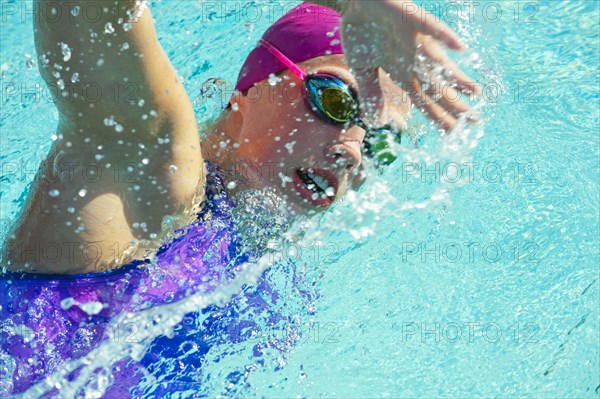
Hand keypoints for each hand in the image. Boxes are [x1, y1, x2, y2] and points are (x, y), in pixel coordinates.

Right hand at [339, 0, 481, 130]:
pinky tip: (459, 48)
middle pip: (436, 86)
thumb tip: (377, 122)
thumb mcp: (363, 69)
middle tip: (475, 121)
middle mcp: (413, 58)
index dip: (438, 116)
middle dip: (455, 104)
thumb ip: (373, 93)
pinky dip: (443, 37)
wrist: (354, 1)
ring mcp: (414, 38)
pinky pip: (429, 27)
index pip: (424, 99)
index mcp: (402, 71)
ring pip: (438, 61)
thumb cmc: (362, 31)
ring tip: (476, 92)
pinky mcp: (410, 17)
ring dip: (456, 76)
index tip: (454, 133)